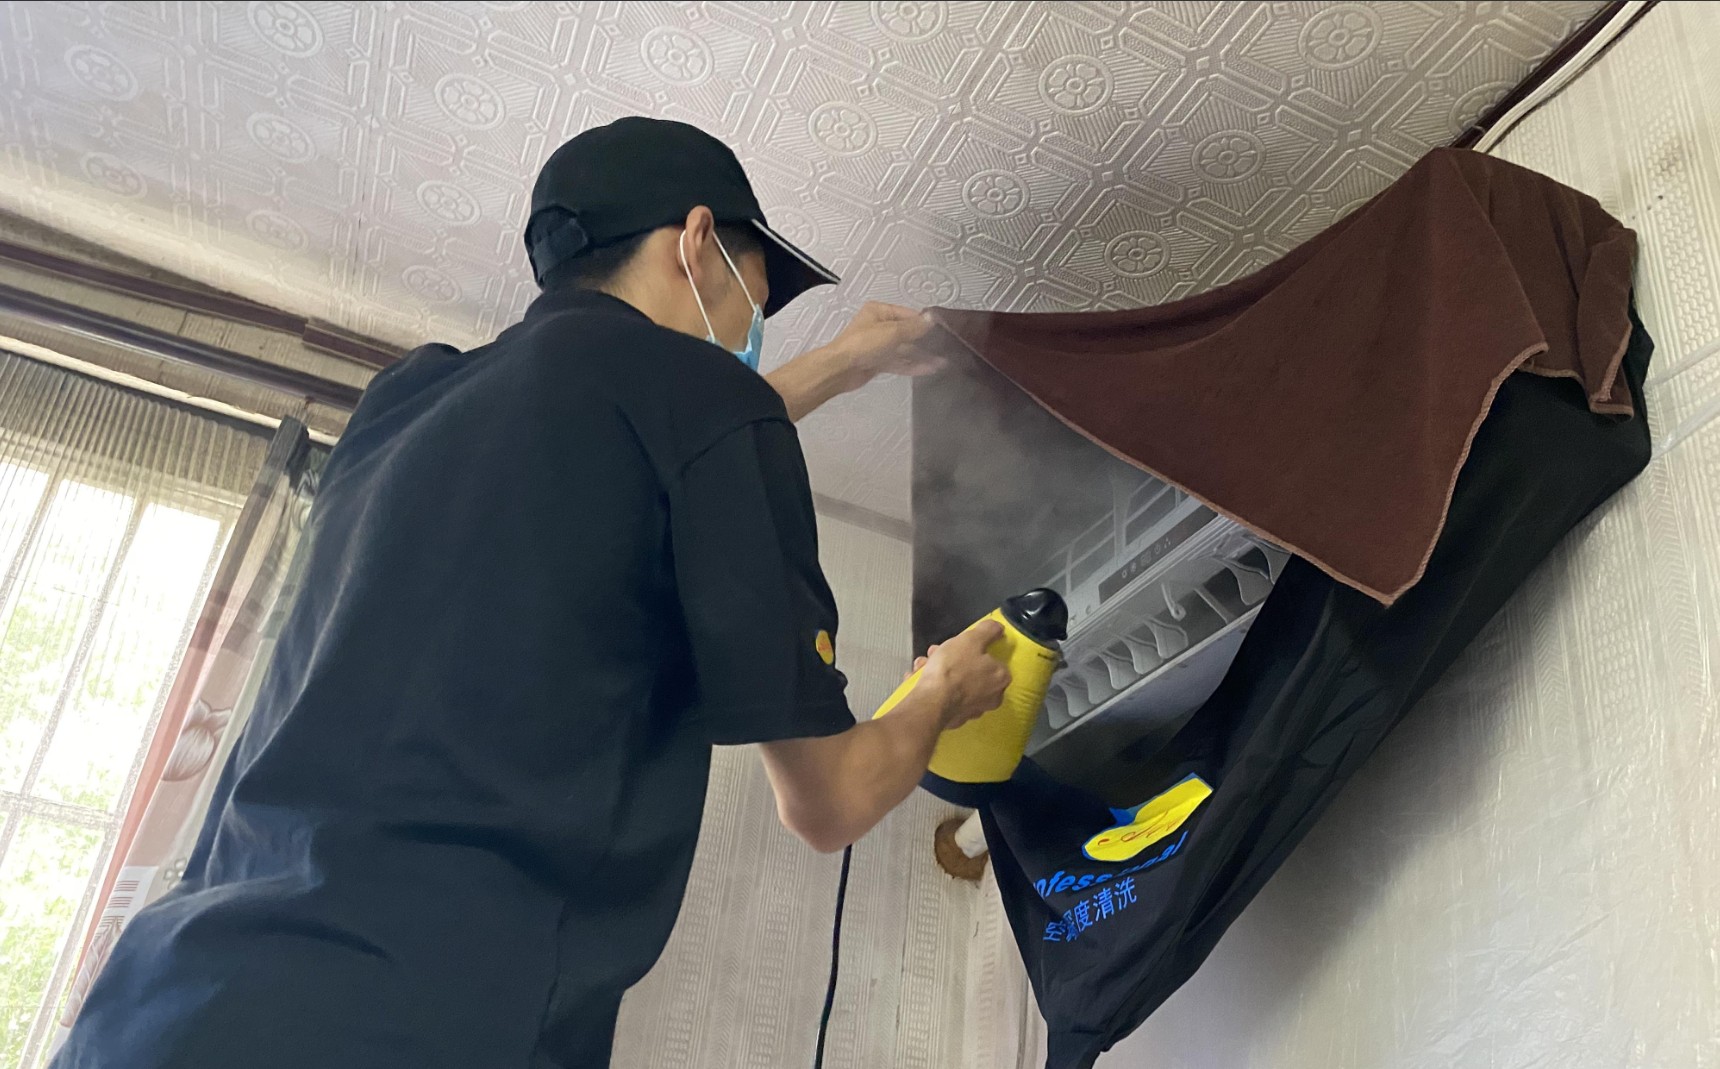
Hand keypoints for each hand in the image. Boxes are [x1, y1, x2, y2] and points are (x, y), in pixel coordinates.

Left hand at [826, 302, 942, 386]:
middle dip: (925, 341)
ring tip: (942, 361)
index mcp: (879, 312)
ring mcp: (878, 345)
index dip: (924, 323)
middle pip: (907, 332)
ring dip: (922, 355)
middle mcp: (878, 326)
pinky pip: (899, 361)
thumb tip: (932, 318)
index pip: (908, 315)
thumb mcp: (892, 331)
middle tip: (945, 347)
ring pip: (904, 349)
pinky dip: (913, 365)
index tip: (942, 330)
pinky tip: (930, 369)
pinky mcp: (878, 362)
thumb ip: (914, 327)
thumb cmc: (863, 344)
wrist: (841, 370)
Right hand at [917, 620, 1010, 731]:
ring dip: (940, 672)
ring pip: (957, 684)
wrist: (931, 703)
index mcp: (1001, 678)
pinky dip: (935, 687)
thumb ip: (988, 631)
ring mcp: (973, 710)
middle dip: (952, 659)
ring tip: (922, 665)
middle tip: (936, 653)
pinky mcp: (955, 719)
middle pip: (973, 671)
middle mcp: (992, 697)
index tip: (957, 644)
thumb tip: (999, 628)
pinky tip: (919, 680)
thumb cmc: (953, 668)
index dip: (973, 649)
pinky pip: (946, 697)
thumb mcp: (971, 640)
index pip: (992, 659)